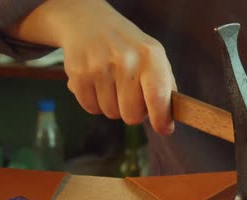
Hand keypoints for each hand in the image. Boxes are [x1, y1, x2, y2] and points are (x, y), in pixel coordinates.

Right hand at [6, 0, 175, 134]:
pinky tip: (98, 84)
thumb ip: (165, 88)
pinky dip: (95, 102)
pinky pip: (92, 108)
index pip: (158, 98)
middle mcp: (126, 61)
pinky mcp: (79, 75)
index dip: (161, 119)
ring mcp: (100, 67)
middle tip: (131, 94)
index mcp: (150, 57)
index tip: (164, 128)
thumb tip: (167, 122)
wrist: (90, 24)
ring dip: (113, 105)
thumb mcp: (155, 57)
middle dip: (133, 111)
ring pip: (111, 114)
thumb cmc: (129, 47)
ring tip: (113, 84)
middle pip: (132, 115)